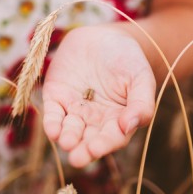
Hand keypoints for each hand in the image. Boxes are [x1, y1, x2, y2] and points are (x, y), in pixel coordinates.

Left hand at [42, 25, 154, 167]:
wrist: (105, 36)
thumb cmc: (128, 60)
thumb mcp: (141, 78)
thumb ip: (141, 103)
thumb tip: (129, 126)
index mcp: (118, 120)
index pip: (112, 138)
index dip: (105, 144)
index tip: (97, 148)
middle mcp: (95, 121)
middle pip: (88, 140)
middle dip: (82, 150)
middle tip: (78, 157)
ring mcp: (75, 110)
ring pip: (69, 130)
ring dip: (67, 138)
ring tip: (67, 142)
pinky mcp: (57, 97)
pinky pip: (53, 114)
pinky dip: (51, 122)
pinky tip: (53, 130)